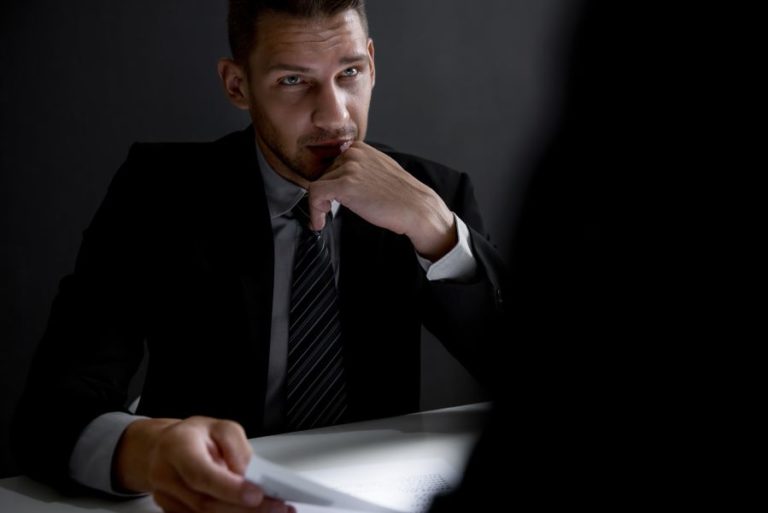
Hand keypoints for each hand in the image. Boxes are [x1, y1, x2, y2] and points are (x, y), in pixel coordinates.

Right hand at [115, 416, 293, 512]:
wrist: (164, 449)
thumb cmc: (194, 437)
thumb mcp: (220, 428)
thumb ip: (237, 450)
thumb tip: (251, 477)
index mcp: (177, 447)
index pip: (202, 474)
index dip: (229, 488)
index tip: (257, 495)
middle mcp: (166, 476)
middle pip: (205, 503)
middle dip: (244, 509)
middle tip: (277, 507)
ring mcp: (167, 499)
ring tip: (273, 510)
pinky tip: (253, 512)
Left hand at [308, 142, 457, 260]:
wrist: (416, 207)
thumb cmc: (401, 196)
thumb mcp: (378, 171)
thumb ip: (359, 169)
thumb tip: (339, 181)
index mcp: (360, 148)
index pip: (331, 165)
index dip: (329, 184)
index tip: (329, 200)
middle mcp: (353, 153)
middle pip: (322, 174)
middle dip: (324, 195)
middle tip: (327, 212)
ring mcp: (349, 168)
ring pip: (317, 185)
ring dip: (318, 205)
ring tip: (324, 219)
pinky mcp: (345, 184)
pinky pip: (315, 194)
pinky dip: (314, 211)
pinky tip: (320, 222)